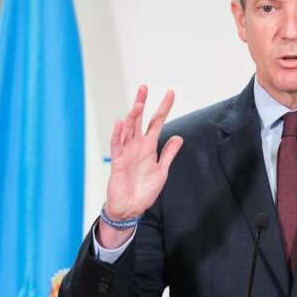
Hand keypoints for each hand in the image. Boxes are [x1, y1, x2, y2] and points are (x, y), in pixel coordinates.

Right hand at [100, 85, 183, 244]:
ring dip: (132, 116)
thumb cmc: (144, 190)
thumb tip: (179, 137)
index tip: (170, 93)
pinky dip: (118, 134)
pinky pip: (117, 145)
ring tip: (139, 103)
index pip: (157, 122)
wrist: (131, 208)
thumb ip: (169, 154)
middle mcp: (137, 146)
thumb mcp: (162, 171)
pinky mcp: (118, 162)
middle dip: (142, 103)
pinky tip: (121, 122)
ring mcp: (126, 152)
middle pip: (139, 120)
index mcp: (149, 147)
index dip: (163, 108)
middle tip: (145, 87)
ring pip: (128, 129)